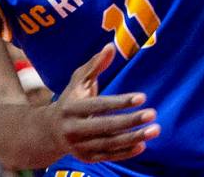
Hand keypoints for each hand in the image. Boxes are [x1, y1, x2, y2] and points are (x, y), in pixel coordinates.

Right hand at [49, 44, 159, 162]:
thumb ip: (95, 65)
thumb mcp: (78, 81)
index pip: (99, 105)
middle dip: (130, 121)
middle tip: (153, 114)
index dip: (120, 102)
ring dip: (133, 138)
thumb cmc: (70, 100)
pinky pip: (108, 156)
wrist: (48, 132)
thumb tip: (111, 46)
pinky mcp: (86, 158)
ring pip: (109, 144)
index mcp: (71, 108)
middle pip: (105, 126)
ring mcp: (79, 146)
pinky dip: (125, 152)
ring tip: (155, 129)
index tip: (143, 97)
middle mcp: (73, 129)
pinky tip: (143, 145)